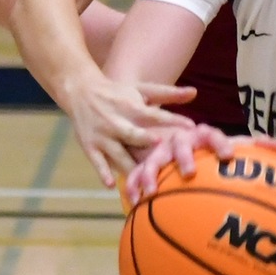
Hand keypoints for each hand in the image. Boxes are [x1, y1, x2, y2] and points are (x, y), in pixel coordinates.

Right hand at [65, 72, 198, 186]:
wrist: (80, 91)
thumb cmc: (118, 93)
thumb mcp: (141, 89)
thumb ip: (168, 93)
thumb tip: (195, 92)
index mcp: (131, 106)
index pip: (154, 114)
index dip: (172, 120)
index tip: (191, 128)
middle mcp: (116, 121)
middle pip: (133, 134)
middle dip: (145, 141)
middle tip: (162, 151)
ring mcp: (102, 135)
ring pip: (117, 153)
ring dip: (129, 166)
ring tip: (143, 182)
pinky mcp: (90, 146)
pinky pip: (97, 162)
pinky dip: (103, 173)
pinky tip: (112, 185)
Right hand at [122, 122, 236, 205]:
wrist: (173, 139)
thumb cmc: (207, 148)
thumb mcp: (228, 144)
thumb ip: (251, 146)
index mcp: (202, 135)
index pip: (213, 134)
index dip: (220, 143)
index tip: (228, 156)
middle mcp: (180, 140)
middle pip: (180, 144)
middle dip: (184, 157)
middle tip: (189, 173)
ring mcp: (160, 151)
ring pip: (152, 160)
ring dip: (151, 174)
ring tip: (152, 192)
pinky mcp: (144, 163)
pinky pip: (134, 174)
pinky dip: (133, 186)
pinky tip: (134, 202)